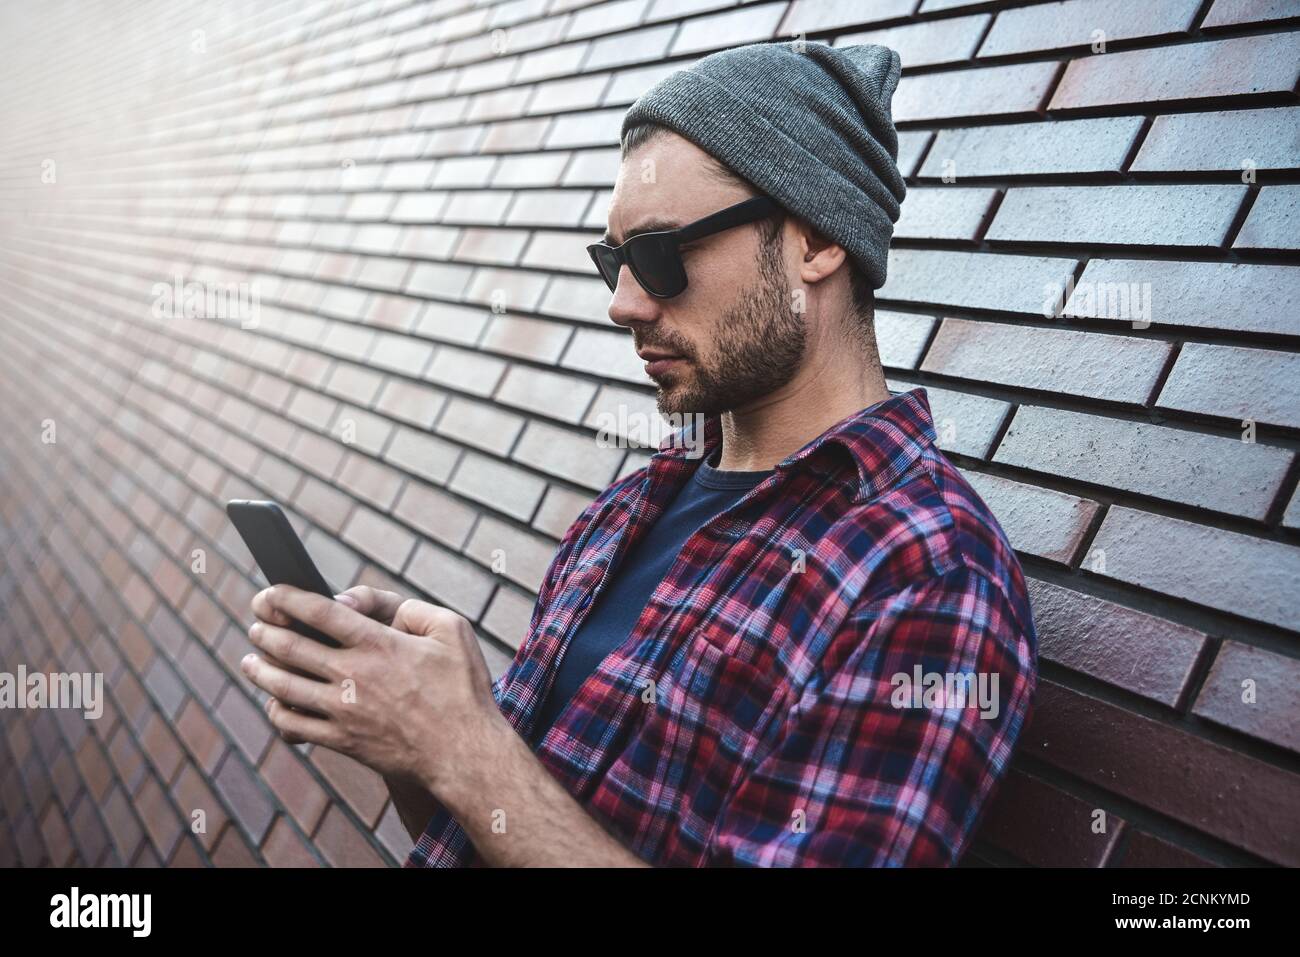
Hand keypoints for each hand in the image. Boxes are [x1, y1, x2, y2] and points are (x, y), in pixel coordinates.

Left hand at [242, 585, 507, 793]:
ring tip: (250, 660)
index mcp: (379, 644)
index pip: (319, 612)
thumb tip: (367, 607)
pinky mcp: (342, 740)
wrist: (463, 752)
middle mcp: (354, 675)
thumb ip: (409, 608)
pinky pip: (294, 725)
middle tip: (255, 625)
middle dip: (265, 632)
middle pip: (291, 647)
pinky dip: (276, 711)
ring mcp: (344, 711)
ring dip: (259, 670)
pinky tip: (273, 702)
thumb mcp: (452, 630)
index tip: (269, 594)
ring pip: (283, 687)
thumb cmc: (462, 688)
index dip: (286, 599)